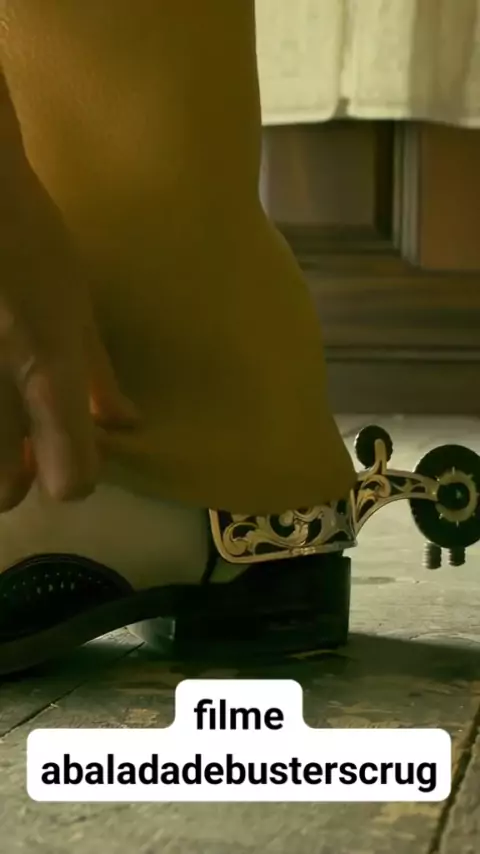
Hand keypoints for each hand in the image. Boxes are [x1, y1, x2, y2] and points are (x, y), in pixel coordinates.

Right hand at [0, 159, 136, 510]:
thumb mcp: (76, 306)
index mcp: (47, 371)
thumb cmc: (27, 236)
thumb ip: (98, 374)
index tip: (77, 456)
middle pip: (3, 494)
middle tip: (22, 451)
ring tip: (2, 415)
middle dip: (16, 482)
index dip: (78, 477)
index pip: (70, 477)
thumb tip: (126, 423)